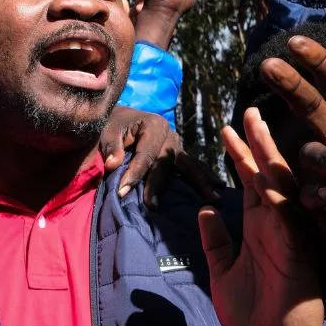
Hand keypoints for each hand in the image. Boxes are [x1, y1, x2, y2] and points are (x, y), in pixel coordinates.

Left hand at [100, 107, 223, 204]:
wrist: (122, 119)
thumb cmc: (114, 125)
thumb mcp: (108, 131)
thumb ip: (111, 147)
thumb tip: (112, 165)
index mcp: (154, 124)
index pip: (146, 154)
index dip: (134, 173)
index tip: (122, 192)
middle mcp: (170, 134)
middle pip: (166, 163)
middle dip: (158, 185)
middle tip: (152, 206)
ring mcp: (178, 145)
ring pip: (189, 165)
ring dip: (201, 182)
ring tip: (213, 198)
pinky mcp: (180, 155)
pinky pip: (193, 167)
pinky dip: (204, 177)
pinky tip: (218, 189)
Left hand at [199, 108, 322, 325]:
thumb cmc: (250, 311)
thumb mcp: (221, 268)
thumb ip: (214, 239)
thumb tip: (205, 210)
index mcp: (259, 225)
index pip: (249, 181)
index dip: (239, 154)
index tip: (227, 127)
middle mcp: (276, 223)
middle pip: (268, 173)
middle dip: (258, 141)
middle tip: (249, 110)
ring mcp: (288, 233)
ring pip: (280, 186)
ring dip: (268, 156)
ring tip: (256, 126)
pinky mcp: (296, 248)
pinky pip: (288, 215)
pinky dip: (278, 193)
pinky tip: (267, 172)